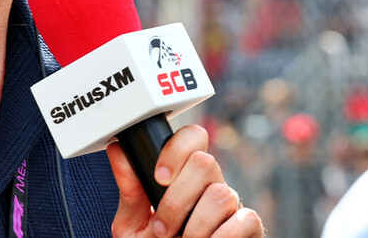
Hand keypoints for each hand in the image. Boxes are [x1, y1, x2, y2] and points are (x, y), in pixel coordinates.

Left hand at [107, 124, 262, 237]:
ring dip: (195, 225)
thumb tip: (118, 150)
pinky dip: (222, 236)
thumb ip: (130, 191)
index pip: (192, 138)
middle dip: (178, 199)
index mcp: (183, 176)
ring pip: (221, 194)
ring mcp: (231, 205)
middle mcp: (210, 185)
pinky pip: (245, 219)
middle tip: (162, 228)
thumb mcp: (133, 222)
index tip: (159, 177)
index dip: (177, 149)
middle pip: (205, 162)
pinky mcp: (249, 227)